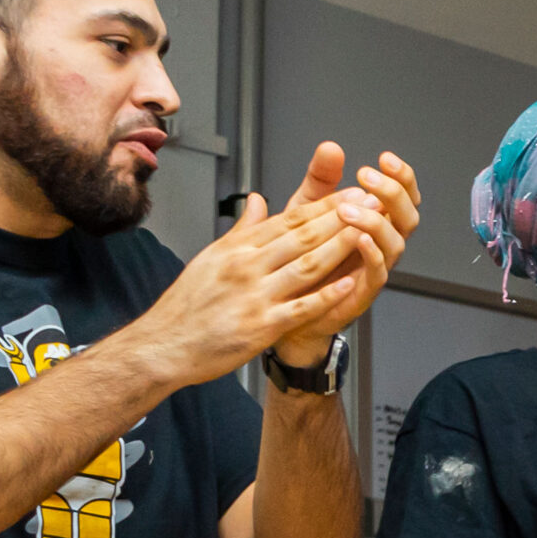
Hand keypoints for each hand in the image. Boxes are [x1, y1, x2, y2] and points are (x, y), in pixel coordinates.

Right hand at [126, 191, 372, 390]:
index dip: (325, 205)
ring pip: (306, 265)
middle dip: (341, 218)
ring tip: (368, 232)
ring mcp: (255, 295)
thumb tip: (260, 201)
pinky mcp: (260, 325)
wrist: (165, 344)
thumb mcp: (212, 257)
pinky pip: (300, 307)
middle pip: (303, 236)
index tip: (352, 193)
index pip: (289, 220)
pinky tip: (349, 283)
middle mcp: (247, 265)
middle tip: (372, 204)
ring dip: (340, 247)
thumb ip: (243, 230)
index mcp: (237, 247)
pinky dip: (326, 294)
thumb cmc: (189, 304)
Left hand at [267, 141, 419, 363]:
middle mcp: (380, 243)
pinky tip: (359, 239)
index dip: (401, 177)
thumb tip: (331, 148)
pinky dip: (372, 254)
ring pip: (396, 243)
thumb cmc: (301, 257)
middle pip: (408, 216)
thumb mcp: (307, 207)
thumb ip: (321, 179)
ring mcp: (374, 267)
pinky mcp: (362, 291)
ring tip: (349, 209)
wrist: (285, 300)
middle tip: (368, 177)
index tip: (385, 159)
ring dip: (376, 221)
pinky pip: (379, 273)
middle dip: (393, 193)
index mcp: (374, 220)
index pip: (402, 196)